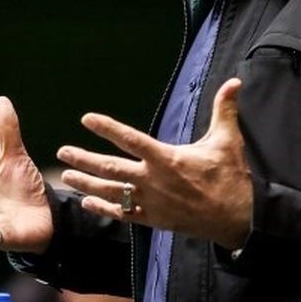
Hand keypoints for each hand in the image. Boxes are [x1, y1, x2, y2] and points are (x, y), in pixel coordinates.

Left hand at [56, 78, 251, 250]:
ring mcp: (151, 202)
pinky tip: (87, 203)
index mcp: (167, 159)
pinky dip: (103, 209)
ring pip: (111, 192)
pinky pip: (122, 214)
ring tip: (66, 174)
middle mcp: (153, 181)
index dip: (108, 128)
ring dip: (87, 183)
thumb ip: (225, 110)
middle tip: (62, 151)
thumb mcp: (228, 141)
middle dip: (84, 159)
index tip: (88, 119)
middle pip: (111, 168)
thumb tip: (235, 81)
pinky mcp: (153, 220)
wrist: (237, 220)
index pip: (131, 139)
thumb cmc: (230, 179)